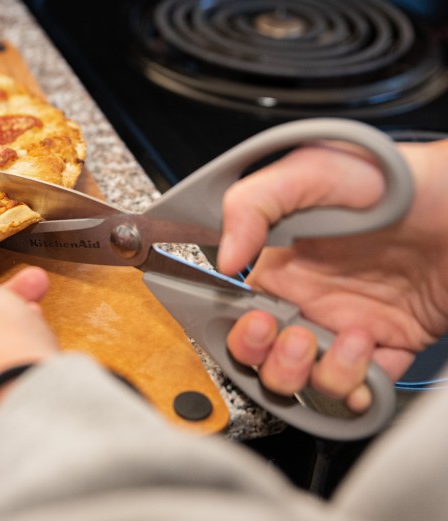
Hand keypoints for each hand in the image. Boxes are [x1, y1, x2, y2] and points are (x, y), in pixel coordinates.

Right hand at [218, 139, 447, 410]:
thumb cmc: (395, 177)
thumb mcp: (313, 170)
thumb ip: (252, 205)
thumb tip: (224, 259)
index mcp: (281, 266)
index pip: (239, 316)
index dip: (242, 332)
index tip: (260, 323)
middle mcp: (310, 300)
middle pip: (268, 360)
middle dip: (276, 364)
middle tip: (299, 339)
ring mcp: (348, 324)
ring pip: (312, 382)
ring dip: (324, 375)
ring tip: (352, 340)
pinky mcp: (390, 343)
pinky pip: (365, 387)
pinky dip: (363, 388)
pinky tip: (372, 355)